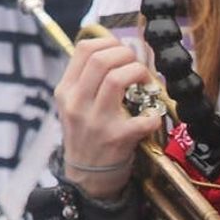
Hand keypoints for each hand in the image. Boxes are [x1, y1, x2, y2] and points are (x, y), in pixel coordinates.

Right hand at [54, 36, 162, 198]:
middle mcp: (77, 103)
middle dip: (126, 54)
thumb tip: (115, 50)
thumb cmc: (85, 135)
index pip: (83, 50)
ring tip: (145, 82)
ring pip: (117, 79)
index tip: (121, 49)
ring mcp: (96, 121)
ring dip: (139, 74)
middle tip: (136, 63)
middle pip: (101, 60)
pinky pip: (142, 117)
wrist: (87, 178)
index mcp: (66, 90)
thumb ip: (86, 80)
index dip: (108, 42)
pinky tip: (152, 115)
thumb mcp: (73, 105)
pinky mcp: (117, 139)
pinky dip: (153, 113)